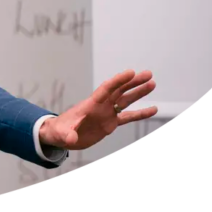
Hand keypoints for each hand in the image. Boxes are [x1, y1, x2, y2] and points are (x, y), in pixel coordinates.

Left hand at [40, 69, 156, 149]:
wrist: (60, 135)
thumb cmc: (59, 130)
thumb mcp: (61, 133)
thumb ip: (67, 134)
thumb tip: (71, 140)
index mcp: (91, 104)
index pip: (107, 89)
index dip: (118, 80)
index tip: (131, 72)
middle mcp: (101, 106)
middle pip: (120, 90)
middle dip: (133, 82)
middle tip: (148, 74)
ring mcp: (106, 113)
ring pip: (126, 100)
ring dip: (139, 93)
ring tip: (152, 84)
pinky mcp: (110, 123)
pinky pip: (128, 117)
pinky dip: (140, 113)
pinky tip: (153, 109)